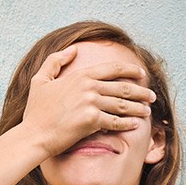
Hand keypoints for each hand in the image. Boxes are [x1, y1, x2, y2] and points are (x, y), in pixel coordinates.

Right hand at [21, 45, 156, 155]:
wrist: (33, 135)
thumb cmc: (36, 111)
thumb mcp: (40, 80)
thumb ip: (55, 61)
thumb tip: (72, 49)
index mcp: (80, 75)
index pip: (113, 68)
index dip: (130, 70)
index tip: (141, 74)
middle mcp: (88, 87)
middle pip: (122, 87)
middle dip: (141, 91)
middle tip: (151, 95)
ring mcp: (91, 103)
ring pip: (122, 104)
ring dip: (138, 108)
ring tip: (147, 110)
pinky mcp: (92, 121)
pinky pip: (116, 122)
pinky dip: (128, 123)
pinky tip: (135, 124)